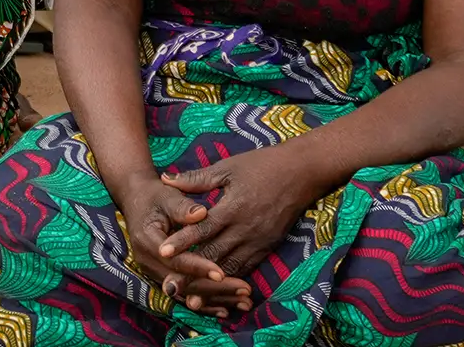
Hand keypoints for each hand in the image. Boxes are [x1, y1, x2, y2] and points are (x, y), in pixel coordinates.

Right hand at [110, 174, 253, 316]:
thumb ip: (183, 207)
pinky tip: (227, 308)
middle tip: (245, 290)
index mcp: (147, 242)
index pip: (176, 261)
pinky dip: (206, 301)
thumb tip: (201, 214)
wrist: (137, 200)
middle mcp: (148, 262)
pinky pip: (185, 293)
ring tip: (244, 302)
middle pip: (183, 283)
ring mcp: (154, 272)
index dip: (199, 267)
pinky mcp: (162, 276)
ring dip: (216, 298)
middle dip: (215, 289)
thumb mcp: (167, 196)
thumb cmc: (155, 196)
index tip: (222, 273)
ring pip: (186, 293)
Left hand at [158, 146, 325, 283]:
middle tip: (171, 285)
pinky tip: (217, 290)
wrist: (301, 173)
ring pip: (230, 268)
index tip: (162, 252)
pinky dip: (231, 279)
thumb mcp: (227, 168)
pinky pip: (246, 268)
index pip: (202, 229)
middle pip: (214, 255)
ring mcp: (258, 241)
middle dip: (191, 272)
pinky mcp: (267, 248)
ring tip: (192, 297)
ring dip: (210, 283)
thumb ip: (196, 179)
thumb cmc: (261, 166)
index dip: (182, 241)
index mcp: (232, 208)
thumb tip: (165, 179)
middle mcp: (245, 229)